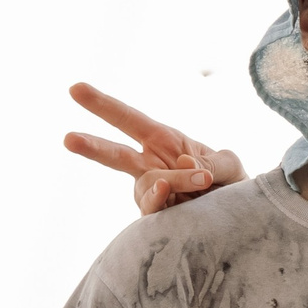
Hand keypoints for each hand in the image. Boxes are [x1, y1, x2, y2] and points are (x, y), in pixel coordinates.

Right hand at [64, 83, 246, 215]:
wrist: (239, 218)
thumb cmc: (230, 185)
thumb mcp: (230, 166)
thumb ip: (213, 163)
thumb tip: (184, 167)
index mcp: (164, 141)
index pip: (130, 119)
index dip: (103, 105)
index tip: (75, 89)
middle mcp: (150, 166)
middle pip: (116, 155)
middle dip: (92, 146)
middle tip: (69, 140)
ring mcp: (152, 193)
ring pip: (147, 185)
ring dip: (173, 181)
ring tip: (202, 180)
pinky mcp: (159, 216)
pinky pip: (152, 209)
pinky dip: (158, 200)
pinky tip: (166, 191)